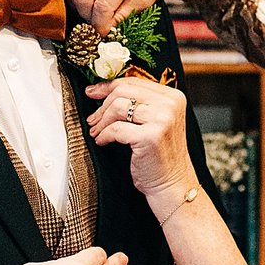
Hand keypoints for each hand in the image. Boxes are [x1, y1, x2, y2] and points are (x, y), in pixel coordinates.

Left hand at [85, 74, 195, 204]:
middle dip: (102, 105)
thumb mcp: (155, 122)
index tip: (93, 92)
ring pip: (118, 107)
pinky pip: (116, 129)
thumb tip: (105, 91)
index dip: (108, 86)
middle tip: (93, 119)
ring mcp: (162, 119)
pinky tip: (103, 141)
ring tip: (97, 132)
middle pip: (123, 91)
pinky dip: (104, 135)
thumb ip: (140, 105)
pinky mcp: (150, 136)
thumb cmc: (159, 155)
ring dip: (102, 121)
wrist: (171, 183)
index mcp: (172, 97)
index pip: (133, 81)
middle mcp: (170, 104)